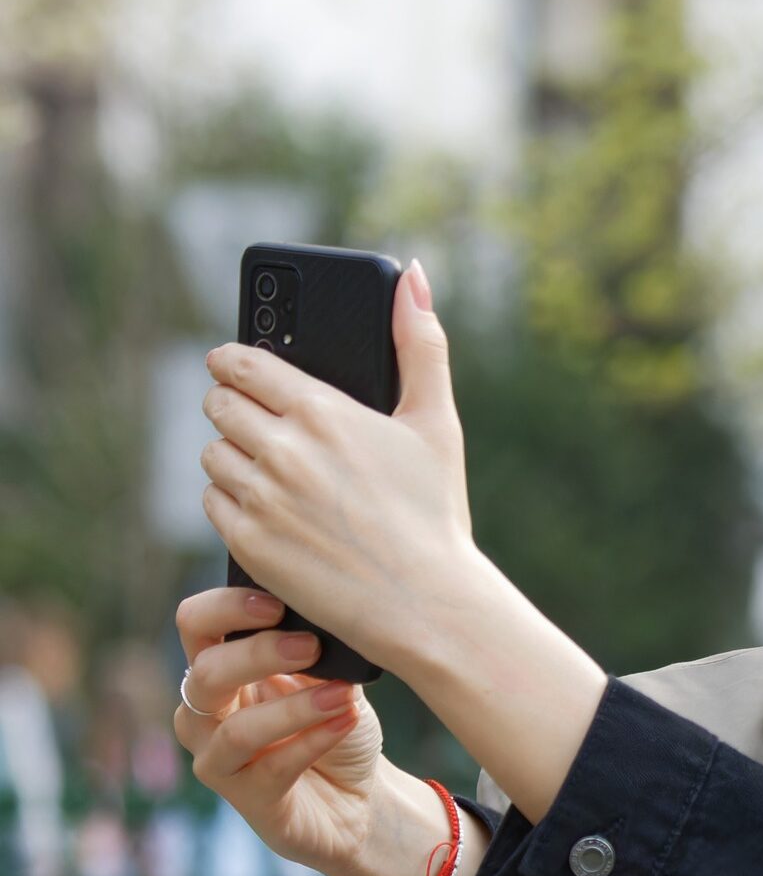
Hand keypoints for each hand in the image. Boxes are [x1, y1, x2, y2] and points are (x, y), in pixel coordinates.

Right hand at [173, 585, 451, 875]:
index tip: (275, 604)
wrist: (360, 792)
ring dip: (294, 708)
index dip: (224, 608)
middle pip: (206, 674)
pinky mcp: (249, 800)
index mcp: (221, 668)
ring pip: (237, 730)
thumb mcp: (332, 674)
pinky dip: (314, 741)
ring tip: (342, 694)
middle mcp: (205, 712)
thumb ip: (318, 647)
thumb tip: (318, 613)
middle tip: (312, 646)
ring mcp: (220, 759)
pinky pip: (274, 768)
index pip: (195, 624)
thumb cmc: (336, 721)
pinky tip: (346, 721)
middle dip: (258, 655)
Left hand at [198, 259, 480, 668]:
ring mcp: (262, 498)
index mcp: (323, 410)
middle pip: (218, 404)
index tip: (234, 365)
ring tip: (261, 466)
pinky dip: (231, 499)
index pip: (243, 363)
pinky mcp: (250, 542)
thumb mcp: (436, 423)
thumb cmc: (437, 513)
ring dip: (230, 454)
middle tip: (249, 417)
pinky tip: (264, 505)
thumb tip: (411, 273)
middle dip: (231, 406)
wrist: (428, 603)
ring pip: (211, 453)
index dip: (234, 362)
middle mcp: (284, 449)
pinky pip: (213, 501)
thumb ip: (421, 343)